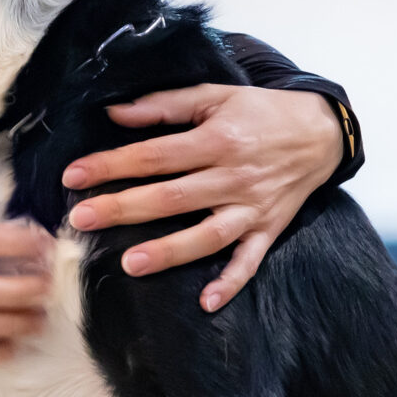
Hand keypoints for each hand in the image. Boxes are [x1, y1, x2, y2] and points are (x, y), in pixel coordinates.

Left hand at [59, 86, 343, 311]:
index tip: (74, 175)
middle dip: (125, 208)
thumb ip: (164, 104)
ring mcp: (252, 207)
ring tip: (131, 264)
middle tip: (83, 220)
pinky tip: (206, 302)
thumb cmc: (261, 112)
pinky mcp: (269, 229)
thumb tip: (114, 113)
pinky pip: (250, 261)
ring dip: (171, 251)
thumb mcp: (215, 94)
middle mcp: (233, 176)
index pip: (155, 155)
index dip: (113, 165)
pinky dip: (231, 282)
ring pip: (207, 235)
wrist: (322, 132)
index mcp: (217, 139)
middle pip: (173, 196)